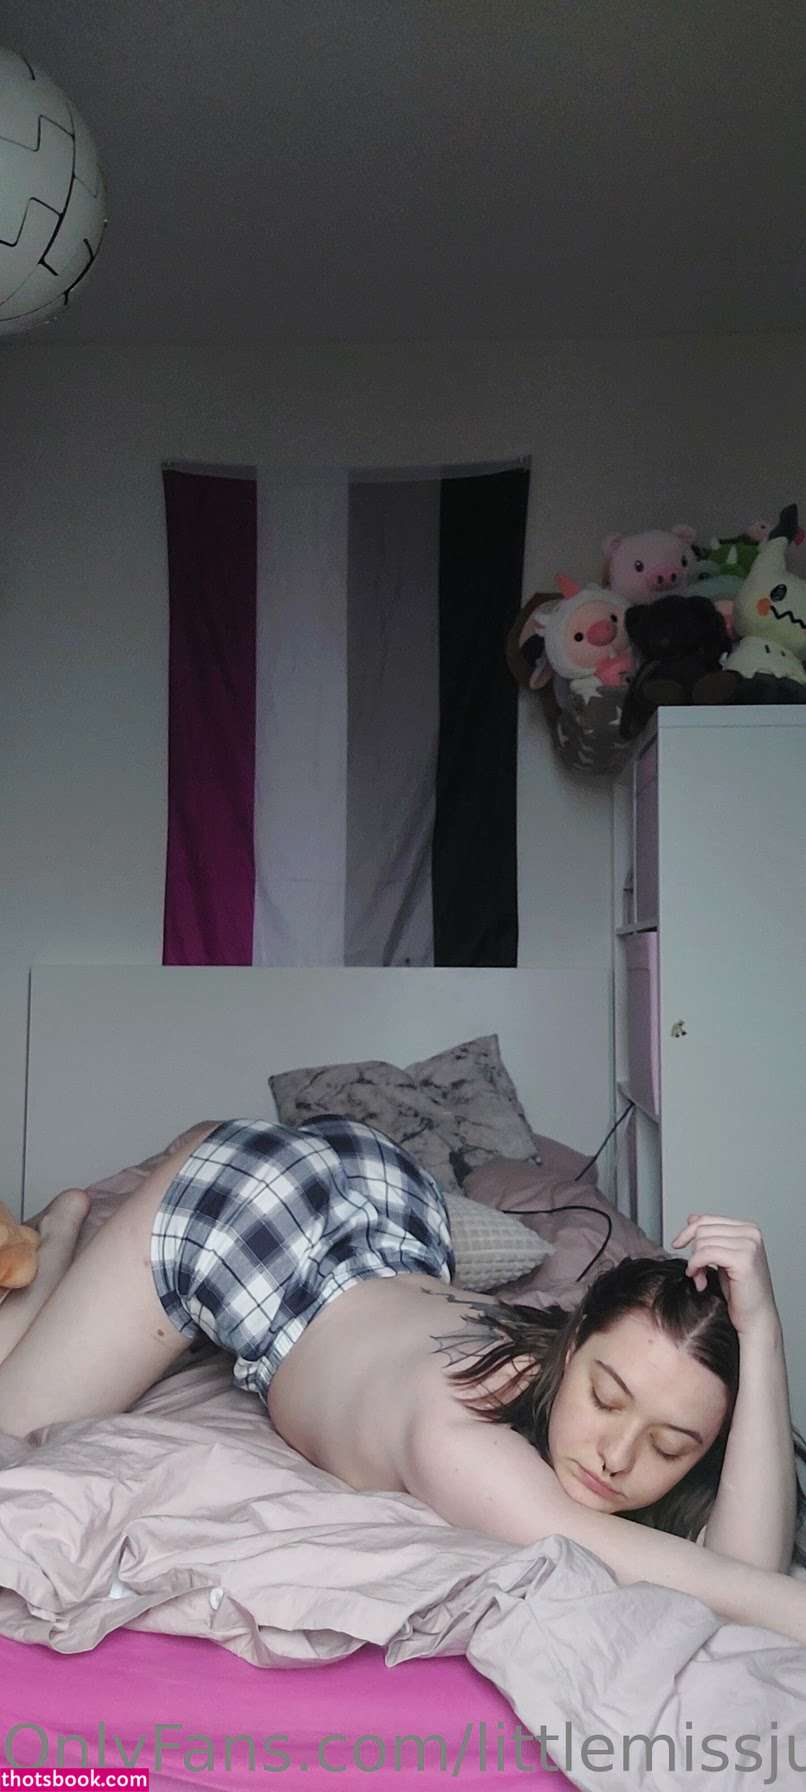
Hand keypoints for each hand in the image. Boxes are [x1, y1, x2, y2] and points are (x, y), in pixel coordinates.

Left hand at [670, 1213, 778, 1336]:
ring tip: (700, 1279)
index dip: (688, 1232)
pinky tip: (700, 1281)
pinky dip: (696, 1266)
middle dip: (692, 1251)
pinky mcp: (743, 1260)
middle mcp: (751, 1234)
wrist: (755, 1318)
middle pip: (703, 1230)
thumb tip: (692, 1218)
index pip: (707, 1219)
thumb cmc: (740, 1292)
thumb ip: (712, 1238)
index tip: (678, 1244)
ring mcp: (749, 1245)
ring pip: (702, 1242)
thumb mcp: (723, 1258)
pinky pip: (705, 1254)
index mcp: (748, 1229)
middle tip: (695, 1272)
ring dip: (694, 1263)